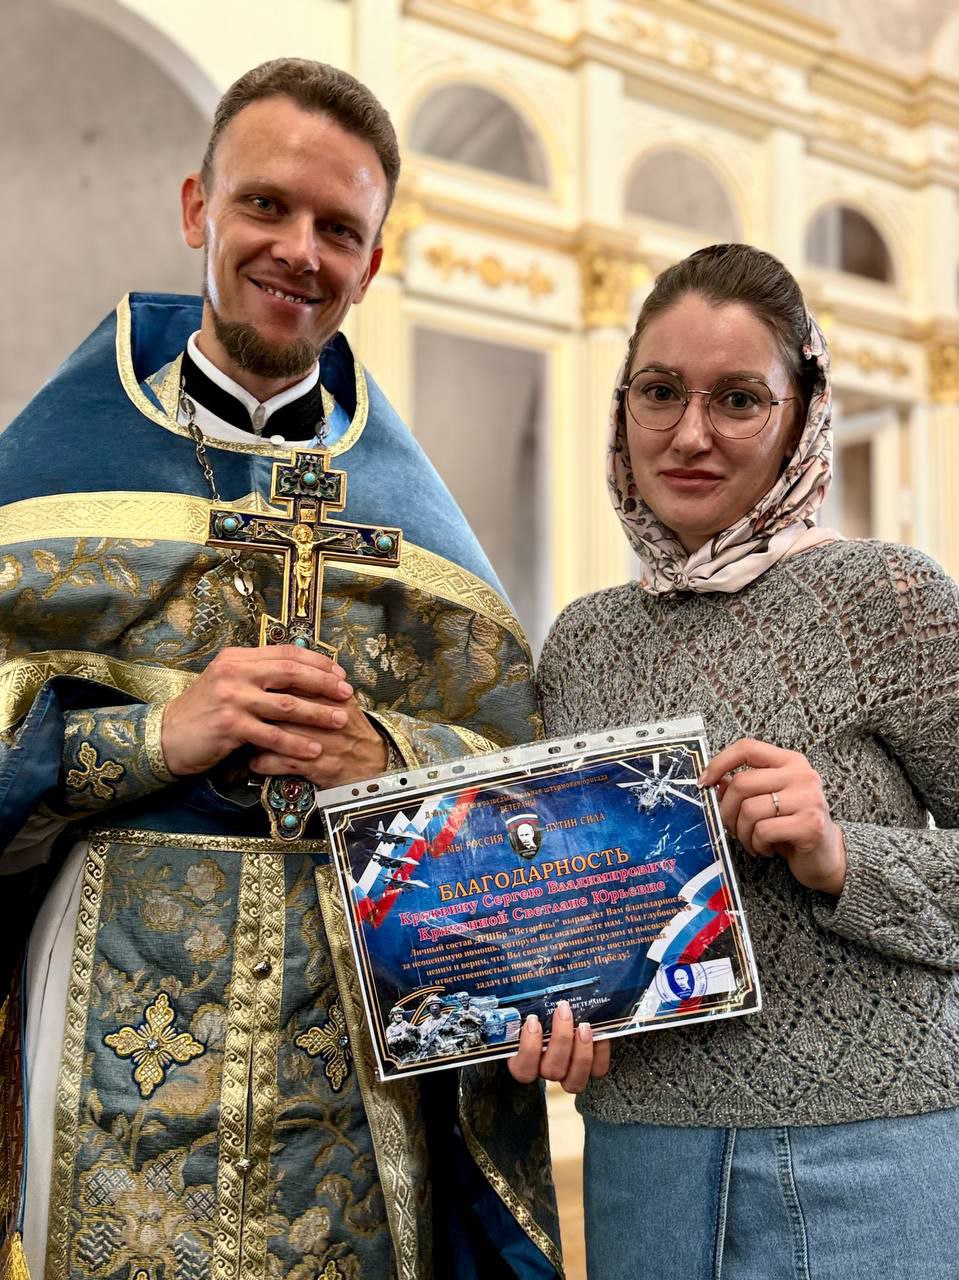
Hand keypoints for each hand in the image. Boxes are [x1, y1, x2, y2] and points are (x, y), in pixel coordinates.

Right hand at [161, 645, 352, 775]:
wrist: (166, 736)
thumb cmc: (203, 711)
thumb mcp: (227, 682)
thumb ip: (257, 674)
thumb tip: (300, 671)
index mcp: (237, 658)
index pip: (285, 652)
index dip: (317, 661)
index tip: (339, 673)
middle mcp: (235, 673)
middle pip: (290, 673)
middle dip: (323, 683)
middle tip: (346, 693)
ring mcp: (232, 699)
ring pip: (286, 705)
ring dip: (317, 714)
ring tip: (339, 721)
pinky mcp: (230, 726)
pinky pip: (272, 735)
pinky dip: (296, 743)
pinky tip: (314, 749)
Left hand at [249, 695, 388, 787]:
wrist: (376, 766)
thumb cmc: (352, 732)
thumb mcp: (342, 703)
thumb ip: (319, 685)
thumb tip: (285, 666)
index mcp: (336, 697)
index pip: (297, 682)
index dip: (271, 684)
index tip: (251, 686)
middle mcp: (331, 717)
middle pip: (285, 706)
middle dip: (258, 709)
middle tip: (239, 710)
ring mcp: (326, 743)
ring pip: (280, 735)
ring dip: (257, 737)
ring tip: (243, 736)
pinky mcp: (321, 768)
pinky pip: (284, 763)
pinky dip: (264, 763)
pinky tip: (254, 762)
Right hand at [507, 1000, 610, 1092]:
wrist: (565, 1011)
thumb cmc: (540, 1008)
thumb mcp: (526, 1004)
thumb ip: (520, 999)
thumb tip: (510, 972)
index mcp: (524, 1059)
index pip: (522, 1069)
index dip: (529, 1049)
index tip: (533, 1020)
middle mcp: (546, 1070)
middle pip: (551, 1071)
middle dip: (560, 1040)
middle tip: (563, 1010)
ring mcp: (568, 1073)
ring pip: (574, 1079)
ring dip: (580, 1051)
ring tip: (584, 1025)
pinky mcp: (590, 1070)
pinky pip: (597, 1070)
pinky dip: (600, 1052)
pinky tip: (599, 1031)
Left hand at [699, 738, 846, 895]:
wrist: (827, 856)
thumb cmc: (792, 825)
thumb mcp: (767, 801)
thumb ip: (744, 788)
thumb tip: (716, 782)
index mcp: (790, 761)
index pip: (747, 748)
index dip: (719, 763)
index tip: (705, 782)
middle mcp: (802, 775)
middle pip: (742, 783)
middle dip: (727, 811)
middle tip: (732, 827)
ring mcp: (809, 799)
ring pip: (750, 810)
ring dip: (742, 833)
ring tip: (752, 841)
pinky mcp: (811, 825)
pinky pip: (763, 831)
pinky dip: (756, 844)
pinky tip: (766, 848)